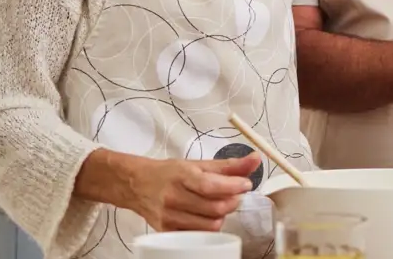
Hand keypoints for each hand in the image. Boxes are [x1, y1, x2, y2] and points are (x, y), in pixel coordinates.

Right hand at [129, 152, 260, 231]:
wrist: (137, 185)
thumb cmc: (169, 173)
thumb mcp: (198, 164)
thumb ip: (230, 165)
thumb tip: (255, 159)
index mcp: (181, 176)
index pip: (211, 186)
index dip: (233, 186)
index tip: (246, 184)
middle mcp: (173, 198)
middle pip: (216, 208)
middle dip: (233, 201)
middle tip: (236, 194)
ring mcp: (169, 217)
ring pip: (211, 224)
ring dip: (223, 215)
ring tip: (220, 204)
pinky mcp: (168, 231)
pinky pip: (200, 234)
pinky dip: (210, 226)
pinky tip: (207, 215)